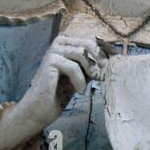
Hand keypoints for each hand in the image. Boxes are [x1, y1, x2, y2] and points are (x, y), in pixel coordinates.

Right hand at [0, 35, 105, 149]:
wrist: (40, 108)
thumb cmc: (60, 93)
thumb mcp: (81, 76)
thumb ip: (91, 66)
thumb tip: (109, 60)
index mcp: (67, 43)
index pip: (91, 41)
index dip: (103, 54)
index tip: (107, 69)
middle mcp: (60, 42)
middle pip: (89, 43)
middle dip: (98, 61)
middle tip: (100, 76)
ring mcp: (54, 50)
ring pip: (82, 53)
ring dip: (89, 70)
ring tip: (88, 84)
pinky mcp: (50, 61)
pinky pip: (74, 67)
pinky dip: (80, 80)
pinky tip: (79, 91)